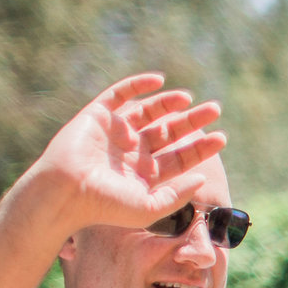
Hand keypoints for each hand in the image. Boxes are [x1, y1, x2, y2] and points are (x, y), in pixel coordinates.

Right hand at [23, 73, 225, 235]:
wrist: (65, 191)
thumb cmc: (105, 205)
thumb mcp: (149, 207)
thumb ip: (178, 195)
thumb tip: (202, 177)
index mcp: (145, 173)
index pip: (180, 157)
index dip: (201, 147)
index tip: (221, 137)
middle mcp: (131, 152)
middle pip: (169, 132)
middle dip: (192, 121)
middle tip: (215, 108)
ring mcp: (114, 132)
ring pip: (147, 112)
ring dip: (169, 103)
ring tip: (190, 98)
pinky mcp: (96, 116)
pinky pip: (119, 95)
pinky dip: (137, 85)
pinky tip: (159, 80)